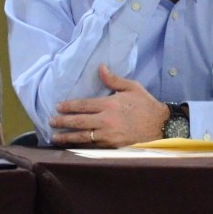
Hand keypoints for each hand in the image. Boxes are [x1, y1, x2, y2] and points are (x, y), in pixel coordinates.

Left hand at [50, 64, 170, 147]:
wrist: (161, 126)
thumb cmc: (146, 105)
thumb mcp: (132, 87)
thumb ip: (113, 79)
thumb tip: (100, 68)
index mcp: (109, 104)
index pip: (83, 105)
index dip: (68, 106)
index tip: (57, 107)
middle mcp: (106, 120)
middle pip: (79, 122)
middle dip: (63, 122)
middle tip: (50, 122)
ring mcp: (108, 135)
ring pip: (82, 136)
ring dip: (67, 137)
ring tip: (55, 137)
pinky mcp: (112, 146)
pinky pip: (92, 146)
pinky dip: (80, 146)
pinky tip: (71, 146)